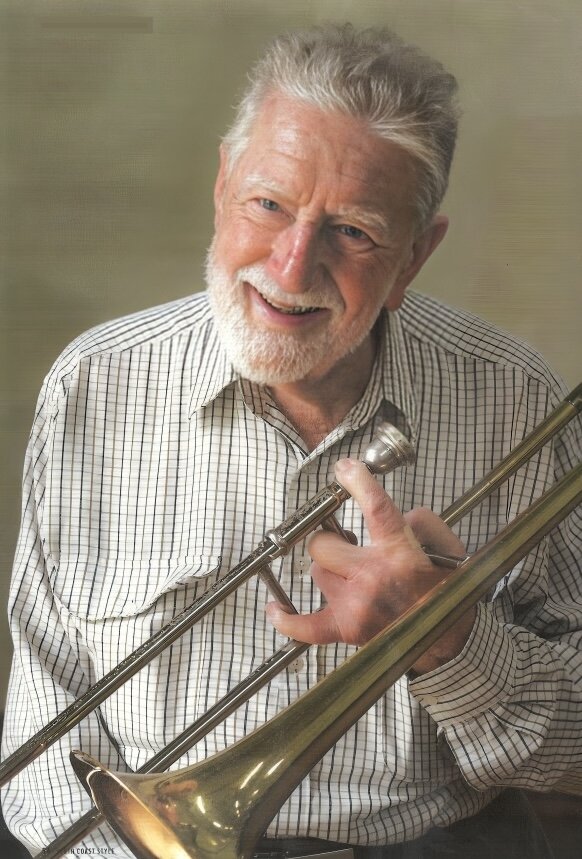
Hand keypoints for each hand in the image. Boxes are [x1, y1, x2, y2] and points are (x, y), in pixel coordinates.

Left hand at [266, 458, 475, 675]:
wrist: (447, 642)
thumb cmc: (446, 593)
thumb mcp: (447, 547)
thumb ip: (419, 521)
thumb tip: (386, 514)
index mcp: (400, 554)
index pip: (375, 508)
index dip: (358, 482)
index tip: (345, 468)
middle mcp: (371, 578)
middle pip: (322, 544)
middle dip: (333, 539)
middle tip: (349, 543)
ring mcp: (353, 606)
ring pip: (317, 573)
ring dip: (330, 570)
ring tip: (352, 576)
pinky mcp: (344, 630)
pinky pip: (303, 627)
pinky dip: (286, 619)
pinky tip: (274, 608)